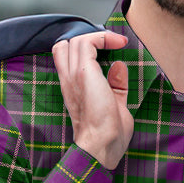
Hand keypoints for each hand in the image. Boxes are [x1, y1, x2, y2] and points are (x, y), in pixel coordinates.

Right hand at [52, 30, 131, 169]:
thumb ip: (115, 85)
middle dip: (88, 40)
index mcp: (72, 89)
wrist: (101, 145)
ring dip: (98, 37)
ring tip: (117, 42)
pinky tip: (118, 43)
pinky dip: (103, 38)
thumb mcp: (115, 104)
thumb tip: (119, 66)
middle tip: (110, 46)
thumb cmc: (108, 135)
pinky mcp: (83, 73)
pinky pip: (87, 43)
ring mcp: (73, 76)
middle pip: (65, 45)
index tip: (110, 50)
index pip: (65, 57)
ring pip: (76, 40)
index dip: (85, 49)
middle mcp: (68, 80)